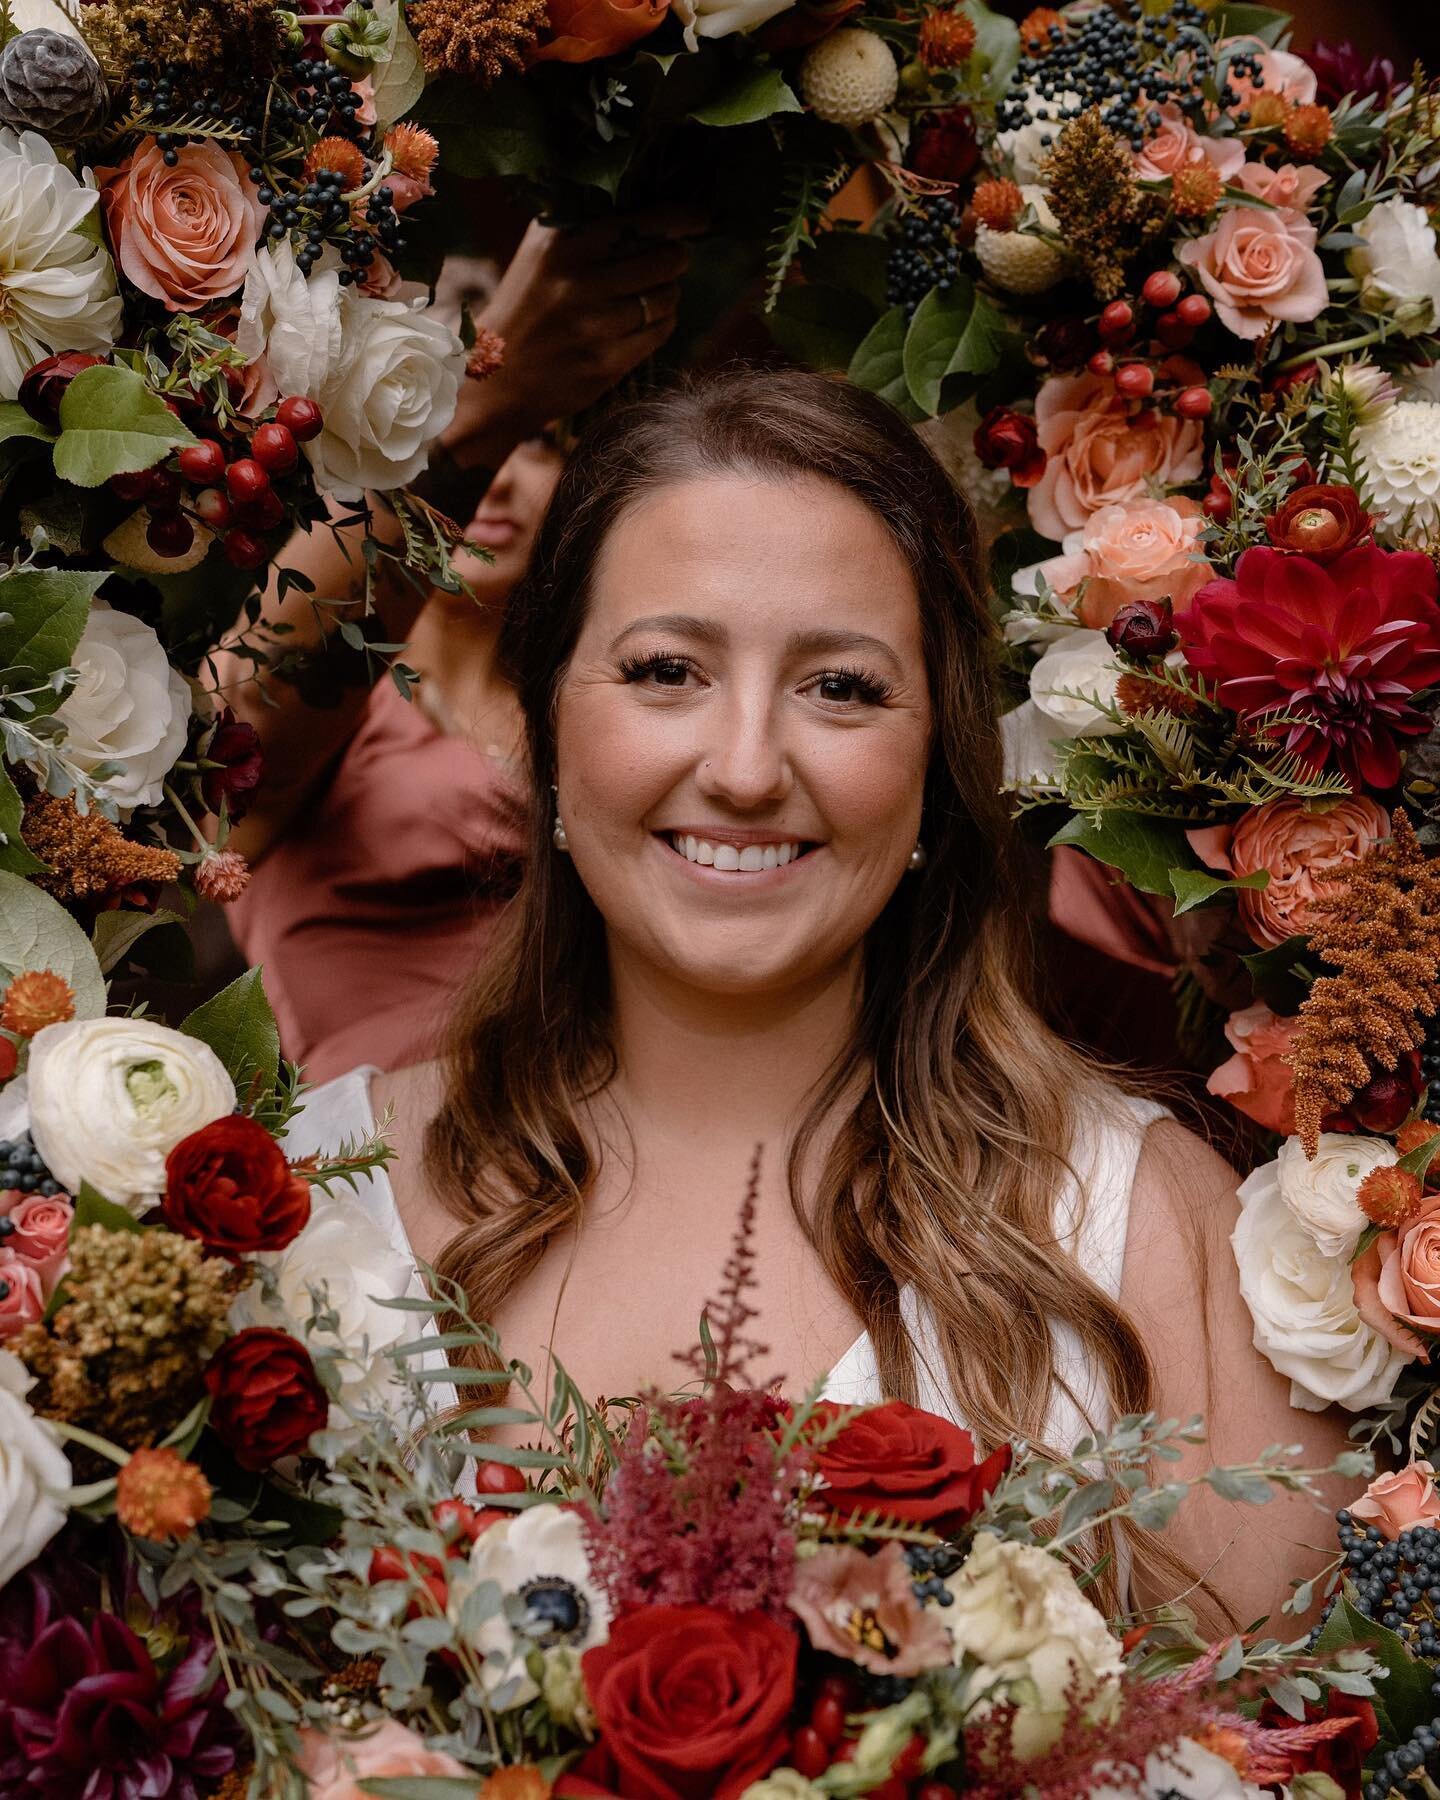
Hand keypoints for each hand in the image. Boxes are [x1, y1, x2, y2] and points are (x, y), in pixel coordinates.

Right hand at [444, 204, 707, 464]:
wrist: (497, 376)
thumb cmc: (527, 303)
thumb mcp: (541, 250)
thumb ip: (583, 219)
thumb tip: (646, 196)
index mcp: (563, 243)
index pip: (643, 221)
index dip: (682, 218)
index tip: (702, 218)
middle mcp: (579, 281)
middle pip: (666, 257)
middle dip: (677, 256)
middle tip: (673, 257)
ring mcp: (594, 325)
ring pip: (667, 297)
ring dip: (668, 293)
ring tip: (651, 292)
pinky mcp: (606, 363)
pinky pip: (660, 332)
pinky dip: (662, 322)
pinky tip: (644, 320)